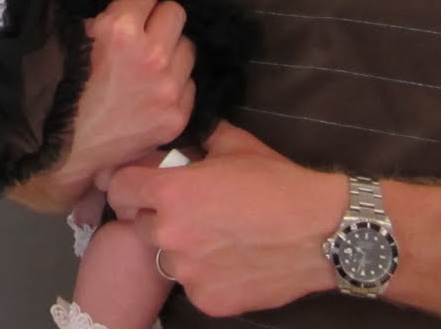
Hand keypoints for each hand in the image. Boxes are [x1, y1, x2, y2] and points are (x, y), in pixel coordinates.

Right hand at [18, 0, 194, 211]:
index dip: (137, 4)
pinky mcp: (178, 114)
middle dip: (159, 21)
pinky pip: (190, 83)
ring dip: (171, 51)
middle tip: (144, 34)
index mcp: (121, 30)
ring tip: (148, 65)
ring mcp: (168, 87)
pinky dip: (176, 83)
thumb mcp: (77, 39)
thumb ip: (108, 16)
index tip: (130, 14)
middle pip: (176, 13)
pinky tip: (153, 92)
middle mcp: (151, 55)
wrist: (68, 149)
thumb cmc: (66, 90)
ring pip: (188, 47)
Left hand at [105, 122, 342, 315]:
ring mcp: (188, 272)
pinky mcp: (208, 300)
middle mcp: (171, 233)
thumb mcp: (235, 146)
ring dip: (180, 248)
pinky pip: (193, 285)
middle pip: (138, 225)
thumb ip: (201, 141)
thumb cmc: (279, 184)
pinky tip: (232, 261)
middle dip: (155, 216)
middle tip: (186, 212)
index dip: (127, 184)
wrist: (322, 232)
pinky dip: (206, 275)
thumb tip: (186, 140)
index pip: (118, 188)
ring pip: (166, 258)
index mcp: (171, 192)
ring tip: (214, 238)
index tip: (137, 186)